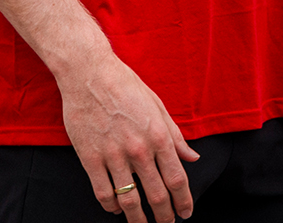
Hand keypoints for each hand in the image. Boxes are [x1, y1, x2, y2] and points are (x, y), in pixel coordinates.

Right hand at [57, 52, 198, 221]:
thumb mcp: (159, 107)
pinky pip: (102, 192)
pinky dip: (110, 206)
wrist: (90, 75)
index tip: (186, 214)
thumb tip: (192, 158)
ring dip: (137, 218)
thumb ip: (176, 137)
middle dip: (164, 215)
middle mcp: (139, 149)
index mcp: (160, 136)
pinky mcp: (90, 158)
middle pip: (156, 194)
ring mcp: (113, 155)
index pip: (177, 178)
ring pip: (129, 199)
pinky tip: (116, 210)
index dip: (183, 201)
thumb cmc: (127, 87)